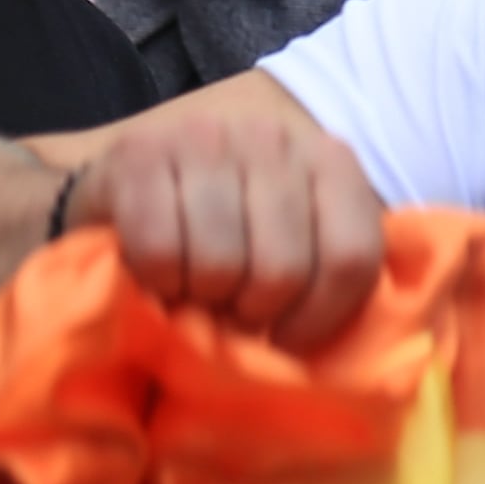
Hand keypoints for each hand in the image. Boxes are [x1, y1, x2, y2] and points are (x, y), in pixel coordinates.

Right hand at [61, 102, 387, 353]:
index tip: (286, 338)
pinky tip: (156, 271)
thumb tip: (351, 346)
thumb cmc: (230, 224)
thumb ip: (328, 267)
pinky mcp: (140, 153)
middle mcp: (274, 138)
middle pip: (283, 271)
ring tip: (193, 286)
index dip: (319, 319)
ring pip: (220, 265)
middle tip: (228, 306)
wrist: (132, 176)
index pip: (351, 259)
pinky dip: (155, 279)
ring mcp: (206, 137)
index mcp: (331, 160)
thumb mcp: (300, 237)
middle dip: (251, 311)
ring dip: (200, 297)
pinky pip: (159, 250)